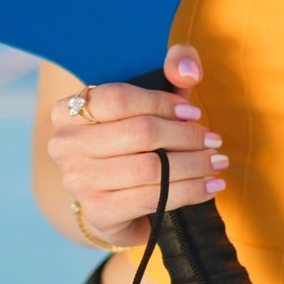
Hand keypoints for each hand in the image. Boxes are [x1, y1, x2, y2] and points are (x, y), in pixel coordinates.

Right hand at [47, 44, 228, 248]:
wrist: (114, 203)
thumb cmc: (133, 142)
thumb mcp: (151, 101)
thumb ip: (172, 70)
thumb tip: (188, 72)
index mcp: (68, 110)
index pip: (119, 99)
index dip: (163, 103)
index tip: (194, 114)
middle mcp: (66, 145)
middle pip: (140, 133)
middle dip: (186, 136)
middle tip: (214, 141)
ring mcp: (78, 181)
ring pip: (151, 168)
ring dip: (194, 165)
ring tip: (217, 162)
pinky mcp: (98, 213)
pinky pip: (154, 198)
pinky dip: (190, 192)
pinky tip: (211, 187)